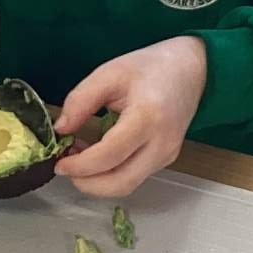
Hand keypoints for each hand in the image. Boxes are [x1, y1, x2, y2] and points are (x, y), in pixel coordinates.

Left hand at [53, 38, 206, 198]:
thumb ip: (81, 100)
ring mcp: (167, 154)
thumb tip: (61, 130)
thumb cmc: (151, 67)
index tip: (59, 161)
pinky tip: (97, 155)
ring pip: (127, 185)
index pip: (109, 156)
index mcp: (147, 117)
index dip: (80, 166)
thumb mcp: (110, 73)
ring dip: (98, 181)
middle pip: (121, 183)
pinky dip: (111, 174)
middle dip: (87, 184)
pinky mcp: (166, 159)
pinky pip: (134, 176)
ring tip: (79, 158)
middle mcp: (161, 143)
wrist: (192, 68)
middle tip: (65, 167)